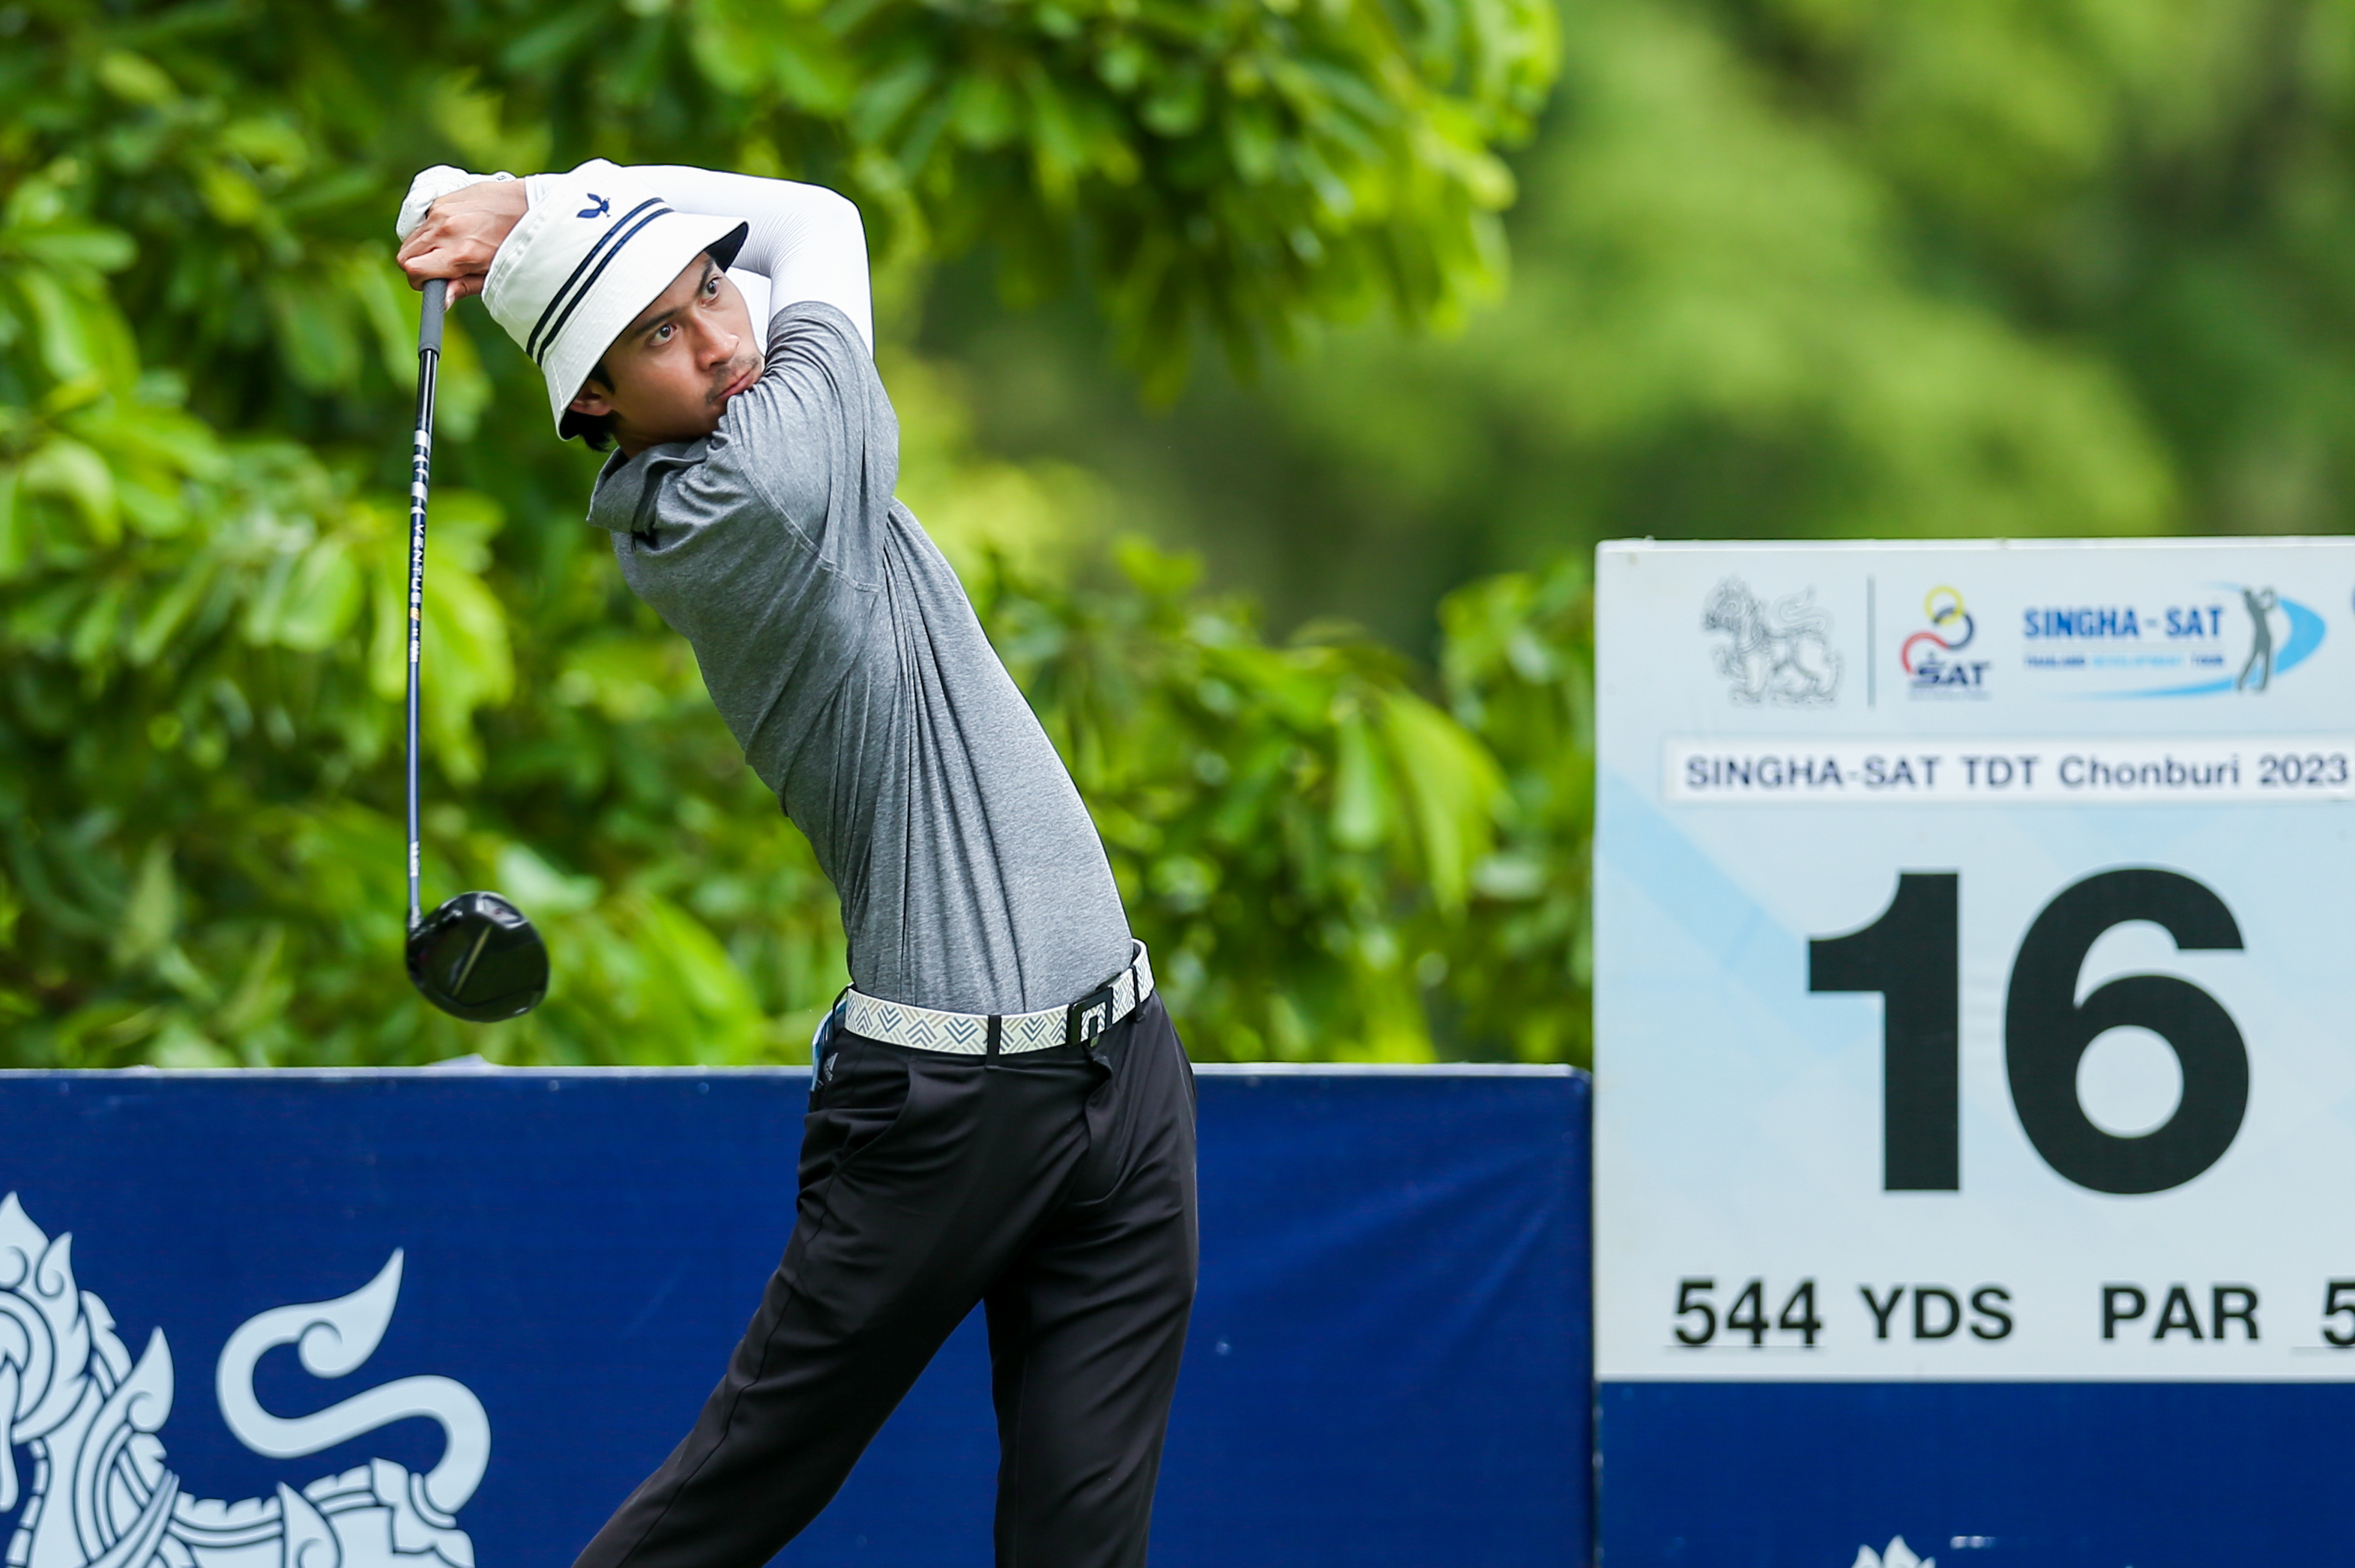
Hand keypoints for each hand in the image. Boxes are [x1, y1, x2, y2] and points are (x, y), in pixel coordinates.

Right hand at [395, 179, 528, 303]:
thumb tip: (442, 300)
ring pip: (412, 237)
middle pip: (405, 254)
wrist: (526, 205)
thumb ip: (464, 286)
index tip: (430, 283)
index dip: (418, 281)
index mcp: (459, 254)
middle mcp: (446, 231)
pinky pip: (424, 220)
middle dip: (417, 265)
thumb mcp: (493, 273)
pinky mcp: (442, 199)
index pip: (413, 269)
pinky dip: (432, 229)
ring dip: (424, 247)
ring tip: (450, 248)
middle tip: (439, 268)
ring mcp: (441, 212)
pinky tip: (455, 229)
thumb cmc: (514, 244)